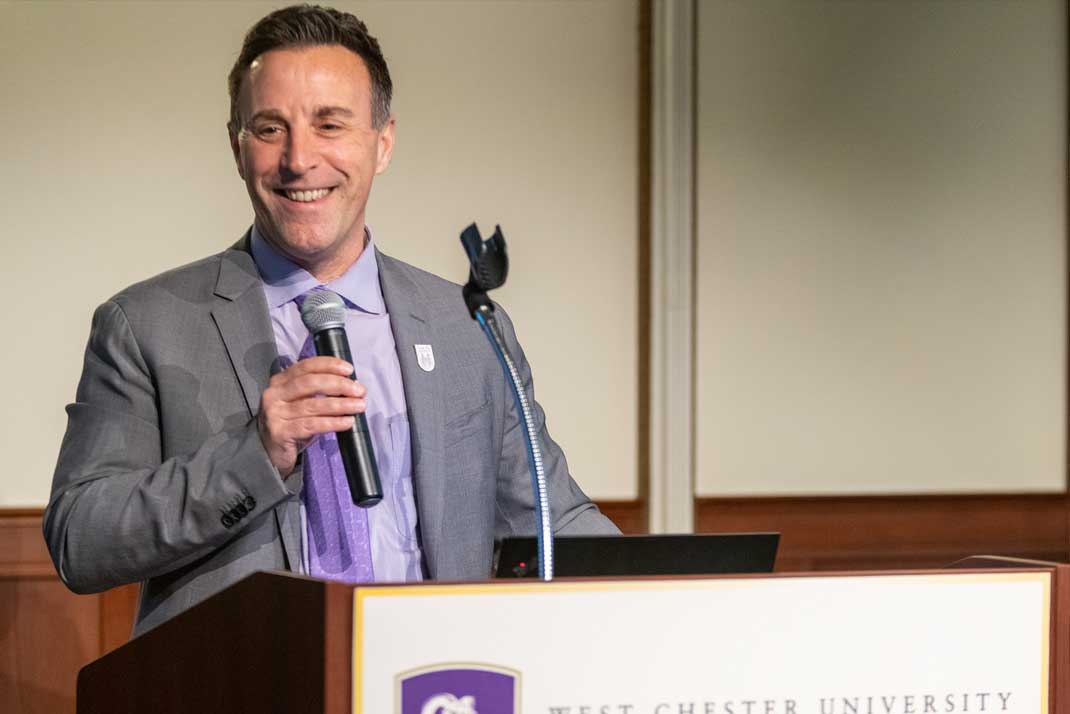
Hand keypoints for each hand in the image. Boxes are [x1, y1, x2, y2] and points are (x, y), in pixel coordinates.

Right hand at [257, 356, 365, 476]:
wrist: (269, 453)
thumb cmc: (291, 424)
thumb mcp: (301, 403)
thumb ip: (319, 392)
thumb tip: (352, 386)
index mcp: (279, 381)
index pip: (305, 366)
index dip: (329, 365)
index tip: (349, 369)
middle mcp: (274, 394)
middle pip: (310, 383)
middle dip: (338, 385)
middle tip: (359, 390)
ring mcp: (275, 414)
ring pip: (313, 405)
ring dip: (340, 404)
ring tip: (359, 406)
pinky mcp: (280, 433)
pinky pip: (311, 425)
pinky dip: (332, 423)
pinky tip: (347, 422)